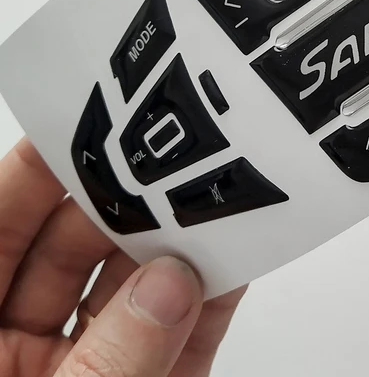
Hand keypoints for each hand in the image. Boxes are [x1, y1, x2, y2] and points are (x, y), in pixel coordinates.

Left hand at [0, 142, 244, 376]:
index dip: (32, 175)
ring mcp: (96, 368)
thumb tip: (169, 288)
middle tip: (168, 161)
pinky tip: (236, 264)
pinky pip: (186, 337)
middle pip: (74, 251)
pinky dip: (213, 302)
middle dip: (124, 202)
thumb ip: (107, 362)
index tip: (82, 125)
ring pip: (137, 288)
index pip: (0, 234)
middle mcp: (26, 351)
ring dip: (176, 248)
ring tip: (213, 200)